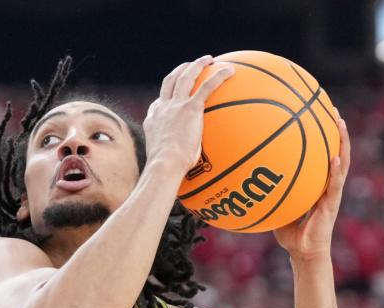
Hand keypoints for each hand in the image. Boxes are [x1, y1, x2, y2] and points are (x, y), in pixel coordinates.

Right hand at [144, 56, 233, 172]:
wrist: (164, 165)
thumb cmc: (164, 170)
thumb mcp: (164, 162)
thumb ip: (171, 158)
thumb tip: (180, 172)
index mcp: (154, 119)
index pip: (160, 102)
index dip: (168, 95)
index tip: (175, 93)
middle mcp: (162, 108)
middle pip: (171, 81)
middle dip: (181, 70)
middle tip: (191, 65)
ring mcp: (175, 105)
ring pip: (186, 76)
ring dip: (197, 65)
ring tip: (209, 59)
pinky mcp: (189, 108)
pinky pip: (207, 86)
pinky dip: (218, 76)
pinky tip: (230, 71)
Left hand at [274, 114, 350, 260]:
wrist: (304, 253)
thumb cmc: (290, 234)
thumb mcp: (276, 208)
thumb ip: (268, 193)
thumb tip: (244, 180)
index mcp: (317, 183)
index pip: (320, 153)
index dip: (320, 134)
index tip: (314, 112)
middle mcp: (327, 184)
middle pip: (334, 150)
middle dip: (333, 128)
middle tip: (329, 106)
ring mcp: (332, 192)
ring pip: (341, 161)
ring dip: (341, 141)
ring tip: (339, 122)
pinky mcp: (332, 203)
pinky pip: (335, 183)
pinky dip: (335, 169)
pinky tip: (334, 155)